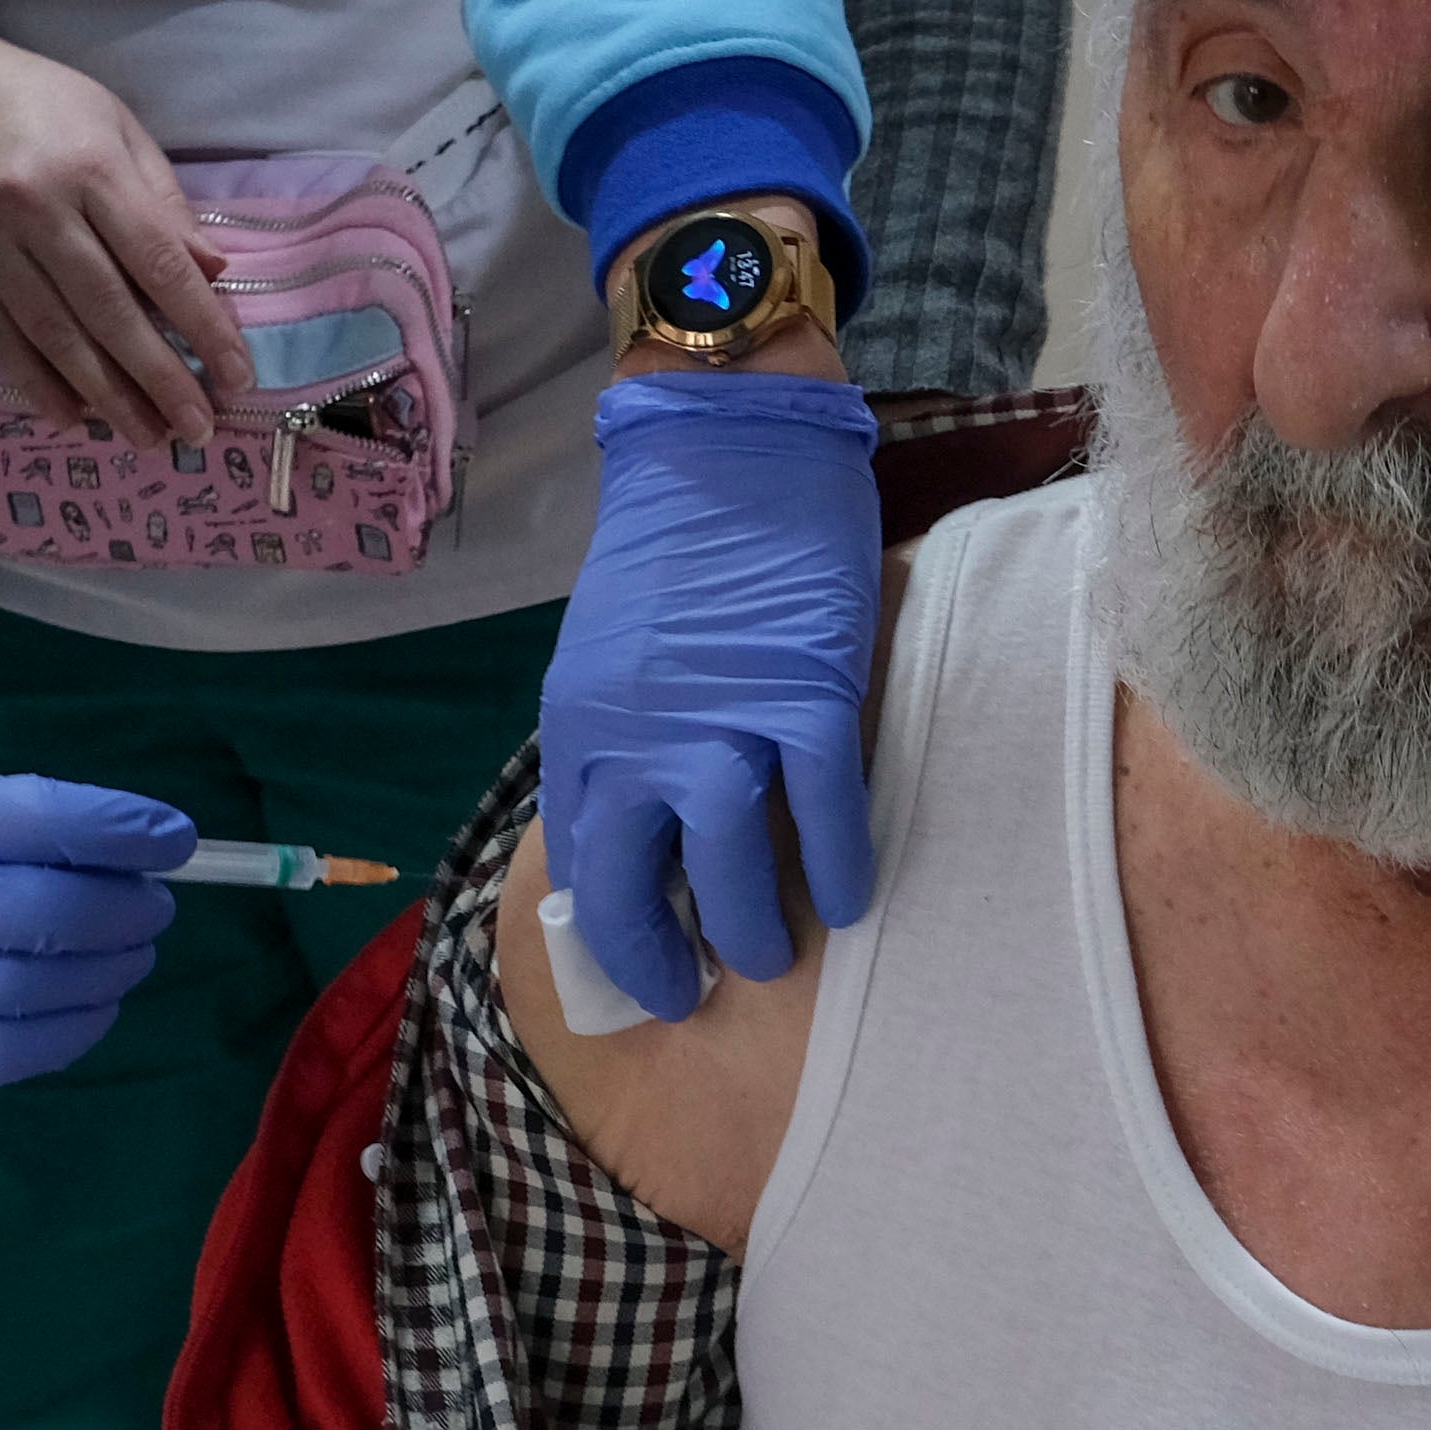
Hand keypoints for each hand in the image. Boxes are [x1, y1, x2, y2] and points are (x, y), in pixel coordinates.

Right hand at [0, 0, 253, 436]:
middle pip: (109, 310)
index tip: (236, 375)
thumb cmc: (30, 98)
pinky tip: (71, 417)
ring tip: (147, 436)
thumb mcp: (110, 122)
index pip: (159, 261)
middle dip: (161, 377)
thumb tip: (214, 271)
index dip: (203, 325)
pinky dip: (35, 382)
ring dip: (106, 395)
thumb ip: (161, 198)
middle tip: (198, 429)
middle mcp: (36, 208)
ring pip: (54, 334)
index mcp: (90, 166)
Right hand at [0, 776, 189, 1121]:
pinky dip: (61, 1036)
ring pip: (22, 991)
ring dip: (101, 976)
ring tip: (131, 957)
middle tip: (154, 905)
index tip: (172, 837)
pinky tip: (91, 1014)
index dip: (111, 827)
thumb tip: (108, 847)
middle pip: (34, 911)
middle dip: (118, 910)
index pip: (20, 815)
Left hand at [538, 375, 879, 1021]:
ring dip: (754, 925)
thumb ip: (620, 740)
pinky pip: (824, 809)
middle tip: (698, 989)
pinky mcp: (804, 692)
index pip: (584, 860)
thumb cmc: (675, 547)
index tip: (645, 968)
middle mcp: (636, 732)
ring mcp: (722, 715)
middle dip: (664, 956)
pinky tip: (850, 900)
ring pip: (732, 859)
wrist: (727, 441)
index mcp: (580, 724)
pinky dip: (839, 864)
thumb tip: (647, 832)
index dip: (613, 931)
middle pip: (640, 881)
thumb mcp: (610, 654)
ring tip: (774, 955)